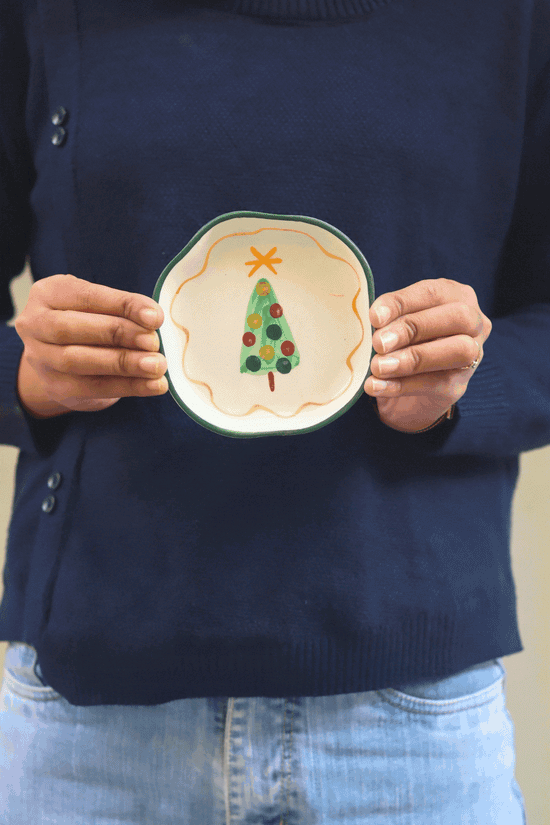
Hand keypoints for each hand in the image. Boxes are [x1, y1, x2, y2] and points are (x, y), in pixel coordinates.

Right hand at [15, 274, 168, 418]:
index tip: (154, 317)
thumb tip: (152, 319)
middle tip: (153, 342)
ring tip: (156, 365)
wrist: (63, 362)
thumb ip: (121, 310)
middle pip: (72, 329)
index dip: (122, 305)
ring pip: (78, 361)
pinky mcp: (55, 387)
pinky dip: (129, 386)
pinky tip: (154, 385)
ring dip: (123, 363)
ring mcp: (40, 358)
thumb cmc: (88, 324)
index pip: (86, 296)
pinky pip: (92, 388)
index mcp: (48, 294)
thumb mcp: (99, 307)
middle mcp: (35, 324)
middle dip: (118, 334)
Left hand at [363, 278, 491, 432]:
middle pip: (458, 317)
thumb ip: (389, 320)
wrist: (405, 389)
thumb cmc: (400, 342)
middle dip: (414, 328)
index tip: (374, 317)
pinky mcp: (459, 385)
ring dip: (412, 359)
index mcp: (456, 296)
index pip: (433, 293)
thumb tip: (376, 320)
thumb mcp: (394, 323)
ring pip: (457, 351)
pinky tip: (376, 385)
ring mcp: (473, 355)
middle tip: (379, 342)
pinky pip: (437, 383)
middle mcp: (474, 322)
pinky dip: (402, 385)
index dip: (403, 303)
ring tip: (377, 367)